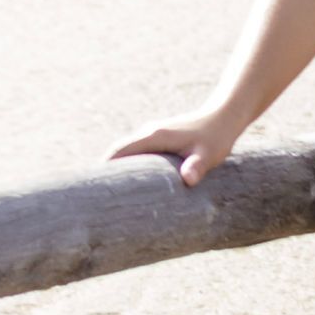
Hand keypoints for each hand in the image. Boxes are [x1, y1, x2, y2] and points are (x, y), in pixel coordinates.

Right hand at [109, 111, 240, 187]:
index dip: (103, 168)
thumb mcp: (208, 154)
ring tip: (110, 196)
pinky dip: (129, 167)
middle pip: (117, 152)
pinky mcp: (160, 140)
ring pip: (127, 153)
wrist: (224, 117)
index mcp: (154, 136)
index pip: (119, 151)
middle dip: (105, 172)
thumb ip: (197, 166)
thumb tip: (188, 179)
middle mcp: (149, 133)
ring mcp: (153, 135)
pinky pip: (137, 154)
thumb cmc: (216, 136)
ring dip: (117, 170)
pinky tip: (132, 185)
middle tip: (96, 198)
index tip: (90, 187)